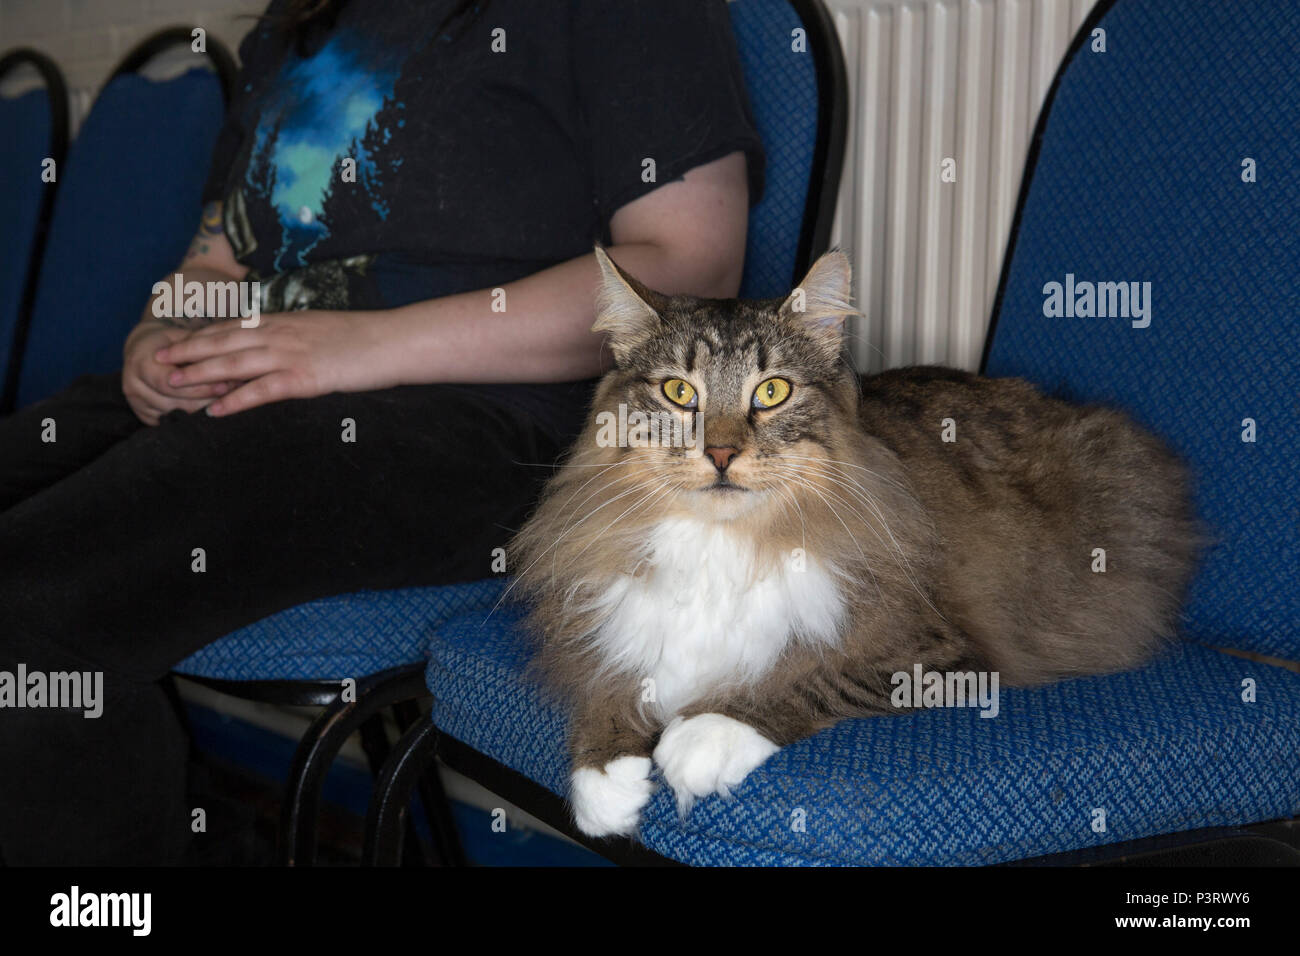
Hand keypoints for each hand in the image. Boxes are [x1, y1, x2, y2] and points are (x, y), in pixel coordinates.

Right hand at [122, 321, 234, 424]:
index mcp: (140, 362)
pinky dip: (194, 417)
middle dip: (207, 401)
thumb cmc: (173, 341)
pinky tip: (212, 410)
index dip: (199, 387)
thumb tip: (232, 363)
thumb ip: (202, 352)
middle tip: (235, 397)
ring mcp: (137, 403)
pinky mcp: (144, 416)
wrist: (146, 349)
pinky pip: (173, 423)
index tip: (226, 386)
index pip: (170, 384)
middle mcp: (133, 385)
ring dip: (205, 410)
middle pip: (175, 403)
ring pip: (177, 415)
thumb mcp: (185, 338)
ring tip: (228, 403)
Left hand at [154, 310, 388, 416]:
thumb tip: (284, 349)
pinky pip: (262, 390)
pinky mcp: (305, 378)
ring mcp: (291, 355)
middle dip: (187, 351)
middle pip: (223, 341)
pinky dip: (235, 399)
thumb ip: (298, 338)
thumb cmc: (366, 339)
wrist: (394, 341)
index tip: (177, 342)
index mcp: (285, 321)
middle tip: (157, 360)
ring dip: (199, 373)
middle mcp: (280, 334)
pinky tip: (214, 409)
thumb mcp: (324, 331)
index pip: (233, 326)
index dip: (201, 335)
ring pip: (234, 362)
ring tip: (171, 383)